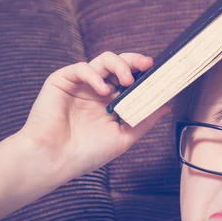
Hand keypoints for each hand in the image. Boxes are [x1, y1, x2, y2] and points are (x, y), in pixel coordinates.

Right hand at [19, 51, 170, 179]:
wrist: (54, 160)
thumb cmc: (87, 153)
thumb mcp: (123, 137)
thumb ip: (144, 120)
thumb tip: (167, 107)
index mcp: (112, 102)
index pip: (132, 80)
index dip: (145, 74)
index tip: (159, 74)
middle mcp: (98, 90)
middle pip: (120, 65)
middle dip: (135, 61)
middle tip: (147, 65)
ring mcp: (81, 84)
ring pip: (103, 60)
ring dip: (119, 65)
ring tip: (127, 80)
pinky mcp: (62, 81)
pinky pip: (81, 68)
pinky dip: (94, 75)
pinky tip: (102, 90)